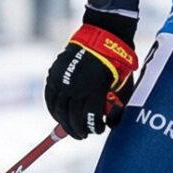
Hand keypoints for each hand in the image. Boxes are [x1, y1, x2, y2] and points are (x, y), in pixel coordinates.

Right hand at [46, 16, 138, 138]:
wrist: (101, 37)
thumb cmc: (116, 64)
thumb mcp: (122, 85)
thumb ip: (115, 106)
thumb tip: (108, 125)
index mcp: (95, 88)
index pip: (90, 118)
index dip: (94, 128)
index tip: (97, 130)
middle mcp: (76, 85)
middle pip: (72, 118)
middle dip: (78, 130)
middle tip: (82, 136)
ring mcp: (63, 80)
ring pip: (59, 110)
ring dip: (64, 122)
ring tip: (70, 128)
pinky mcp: (53, 74)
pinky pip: (49, 98)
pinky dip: (53, 109)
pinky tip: (59, 115)